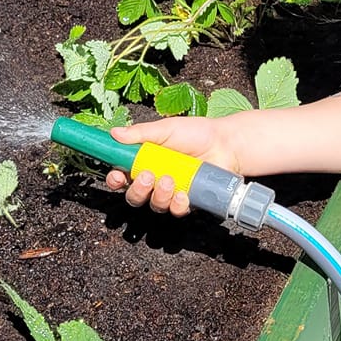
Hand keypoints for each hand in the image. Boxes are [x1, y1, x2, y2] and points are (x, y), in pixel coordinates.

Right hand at [103, 117, 249, 218]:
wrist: (226, 143)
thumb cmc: (196, 134)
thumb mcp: (166, 129)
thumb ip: (141, 133)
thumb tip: (114, 133)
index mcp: (145, 162)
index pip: (122, 176)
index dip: (115, 180)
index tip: (116, 176)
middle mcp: (155, 181)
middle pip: (135, 196)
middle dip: (137, 190)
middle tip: (147, 176)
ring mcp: (172, 193)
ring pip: (155, 205)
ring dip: (159, 196)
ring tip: (170, 180)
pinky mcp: (189, 202)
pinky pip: (176, 211)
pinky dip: (177, 205)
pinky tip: (182, 195)